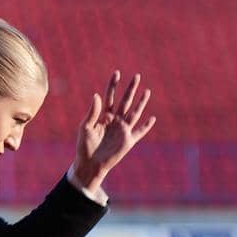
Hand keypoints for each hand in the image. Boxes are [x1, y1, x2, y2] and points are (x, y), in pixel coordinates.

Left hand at [73, 70, 156, 188]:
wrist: (89, 164)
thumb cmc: (84, 146)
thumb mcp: (85, 127)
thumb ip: (92, 112)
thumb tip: (96, 95)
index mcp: (104, 116)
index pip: (110, 97)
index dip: (113, 85)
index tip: (117, 73)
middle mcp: (115, 121)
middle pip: (125, 101)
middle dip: (130, 89)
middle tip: (137, 76)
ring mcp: (123, 130)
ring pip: (134, 113)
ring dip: (141, 102)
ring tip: (147, 91)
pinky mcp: (128, 141)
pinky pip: (140, 132)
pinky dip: (146, 126)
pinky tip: (152, 118)